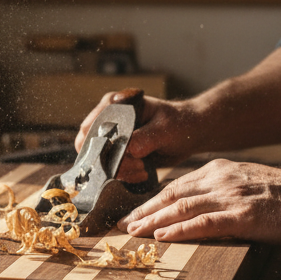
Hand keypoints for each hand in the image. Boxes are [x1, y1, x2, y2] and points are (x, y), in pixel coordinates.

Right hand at [75, 91, 196, 182]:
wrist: (190, 134)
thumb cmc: (179, 123)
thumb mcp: (165, 128)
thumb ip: (147, 137)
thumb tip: (129, 150)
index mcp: (115, 105)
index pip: (91, 126)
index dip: (98, 144)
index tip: (121, 156)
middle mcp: (108, 120)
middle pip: (90, 146)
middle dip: (111, 161)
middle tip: (137, 164)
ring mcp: (113, 138)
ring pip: (99, 161)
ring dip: (120, 170)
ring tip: (143, 168)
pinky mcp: (119, 153)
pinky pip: (111, 170)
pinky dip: (125, 175)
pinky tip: (143, 172)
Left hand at [118, 159, 280, 244]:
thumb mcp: (247, 184)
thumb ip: (223, 191)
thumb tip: (200, 208)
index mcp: (219, 171)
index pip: (176, 186)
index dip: (151, 201)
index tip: (133, 213)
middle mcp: (220, 180)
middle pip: (171, 195)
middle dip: (143, 211)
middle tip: (121, 225)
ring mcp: (231, 197)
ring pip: (181, 208)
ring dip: (152, 221)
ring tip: (132, 232)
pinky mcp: (243, 216)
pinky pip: (204, 223)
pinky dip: (180, 230)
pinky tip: (162, 237)